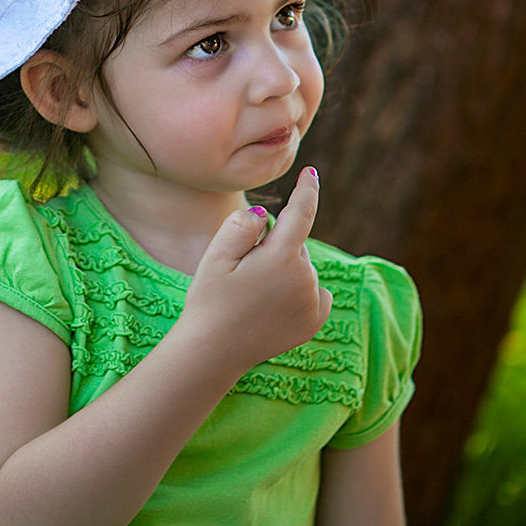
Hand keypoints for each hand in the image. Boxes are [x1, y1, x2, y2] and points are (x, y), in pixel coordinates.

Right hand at [181, 167, 332, 370]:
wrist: (213, 352)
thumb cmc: (210, 300)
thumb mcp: (216, 255)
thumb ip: (242, 225)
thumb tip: (264, 215)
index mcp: (283, 257)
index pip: (301, 213)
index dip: (307, 189)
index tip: (311, 172)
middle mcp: (305, 278)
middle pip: (295, 245)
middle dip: (274, 247)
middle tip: (242, 272)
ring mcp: (313, 302)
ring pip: (302, 269)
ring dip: (284, 270)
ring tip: (252, 295)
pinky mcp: (314, 321)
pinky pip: (313, 291)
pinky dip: (299, 291)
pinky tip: (272, 306)